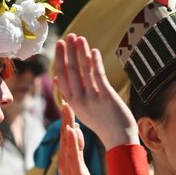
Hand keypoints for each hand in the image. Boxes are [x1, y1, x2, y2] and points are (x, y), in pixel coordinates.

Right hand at [54, 34, 136, 149]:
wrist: (119, 139)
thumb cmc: (102, 122)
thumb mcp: (81, 108)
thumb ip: (69, 92)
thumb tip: (56, 78)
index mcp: (72, 102)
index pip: (62, 76)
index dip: (60, 58)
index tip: (60, 44)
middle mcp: (80, 100)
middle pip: (71, 71)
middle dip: (70, 51)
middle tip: (69, 35)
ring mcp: (93, 99)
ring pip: (84, 71)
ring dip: (82, 52)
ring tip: (80, 38)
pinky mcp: (107, 98)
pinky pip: (99, 77)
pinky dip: (96, 63)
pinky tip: (95, 51)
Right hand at [56, 101, 96, 174]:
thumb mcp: (78, 172)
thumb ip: (76, 155)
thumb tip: (76, 137)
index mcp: (67, 162)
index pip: (66, 138)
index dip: (67, 122)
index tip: (68, 106)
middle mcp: (65, 163)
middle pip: (64, 137)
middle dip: (66, 118)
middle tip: (67, 100)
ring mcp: (68, 169)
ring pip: (67, 144)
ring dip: (67, 125)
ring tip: (68, 109)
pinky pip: (72, 156)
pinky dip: (71, 143)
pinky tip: (72, 131)